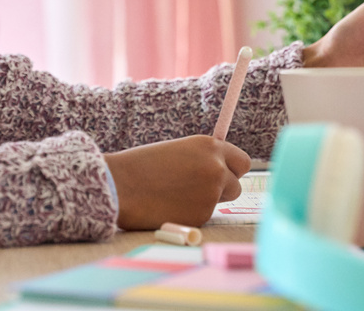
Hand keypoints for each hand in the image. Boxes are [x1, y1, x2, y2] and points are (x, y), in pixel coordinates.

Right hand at [104, 135, 250, 229]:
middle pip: (237, 185)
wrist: (121, 185)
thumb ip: (202, 159)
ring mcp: (211, 194)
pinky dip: (191, 213)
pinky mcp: (201, 216)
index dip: (231, 169)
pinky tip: (170, 206)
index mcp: (210, 147)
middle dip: (224, 188)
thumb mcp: (178, 151)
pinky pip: (203, 215)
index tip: (222, 173)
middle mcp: (217, 169)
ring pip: (219, 202)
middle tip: (201, 189)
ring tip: (177, 195)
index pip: (242, 161)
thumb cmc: (142, 165)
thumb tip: (218, 172)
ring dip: (206, 201)